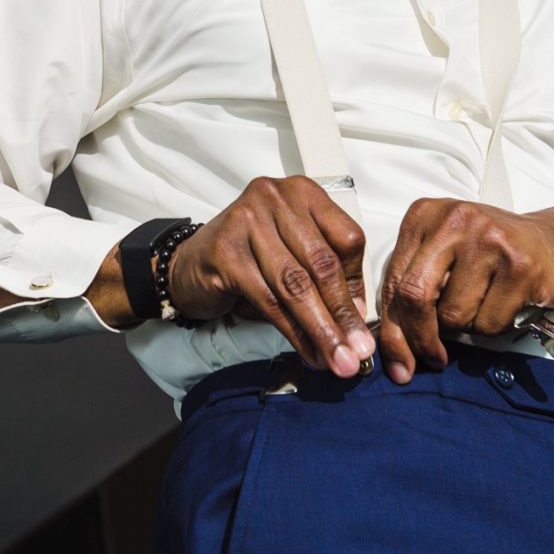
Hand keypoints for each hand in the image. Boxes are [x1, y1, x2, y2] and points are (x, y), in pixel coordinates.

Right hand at [163, 175, 375, 376]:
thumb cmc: (251, 258)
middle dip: (342, 314)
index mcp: (302, 192)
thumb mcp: (295, 256)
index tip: (362, 324)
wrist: (191, 264)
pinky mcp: (226, 250)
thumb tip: (358, 319)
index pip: (346, 238)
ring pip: (295, 283)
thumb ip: (327, 276)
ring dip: (321, 328)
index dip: (356, 285)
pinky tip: (307, 351)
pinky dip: (293, 331)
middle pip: (321, 262)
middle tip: (358, 353)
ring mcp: (248, 219)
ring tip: (337, 360)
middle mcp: (275, 197)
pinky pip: (269, 298)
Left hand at [374, 198, 553, 383]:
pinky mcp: (519, 266)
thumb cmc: (490, 256)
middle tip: (433, 358)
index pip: (393, 280)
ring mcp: (488, 239)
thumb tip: (394, 353)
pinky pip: (489, 324)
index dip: (393, 329)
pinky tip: (505, 304)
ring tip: (482, 305)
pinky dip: (493, 328)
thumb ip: (413, 291)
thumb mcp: (443, 258)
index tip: (398, 362)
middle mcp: (453, 220)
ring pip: (454, 316)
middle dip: (420, 339)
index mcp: (424, 215)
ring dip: (466, 328)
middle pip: (415, 295)